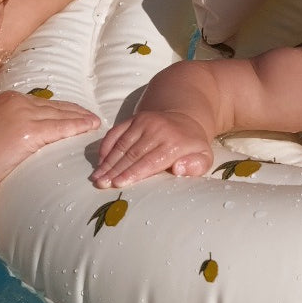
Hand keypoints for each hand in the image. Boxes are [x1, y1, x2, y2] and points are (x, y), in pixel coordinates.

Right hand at [0, 90, 100, 189]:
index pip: (41, 102)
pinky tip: (90, 127)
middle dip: (75, 111)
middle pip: (54, 106)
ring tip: (95, 122)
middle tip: (91, 115)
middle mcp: (16, 102)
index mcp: (5, 99)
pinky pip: (61, 127)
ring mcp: (24, 115)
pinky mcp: (30, 131)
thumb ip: (3, 125)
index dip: (60, 107)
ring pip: (61, 115)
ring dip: (81, 118)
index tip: (73, 111)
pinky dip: (79, 126)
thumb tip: (13, 133)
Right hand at [91, 111, 213, 187]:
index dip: (133, 173)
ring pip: (122, 143)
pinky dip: (107, 145)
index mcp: (175, 143)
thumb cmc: (192, 146)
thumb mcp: (204, 157)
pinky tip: (100, 160)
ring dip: (108, 161)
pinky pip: (117, 131)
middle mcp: (158, 130)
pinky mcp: (135, 118)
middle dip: (115, 170)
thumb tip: (179, 168)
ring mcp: (145, 121)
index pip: (150, 161)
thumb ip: (196, 166)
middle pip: (132, 153)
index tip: (118, 184)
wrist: (186, 119)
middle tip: (101, 183)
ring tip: (97, 176)